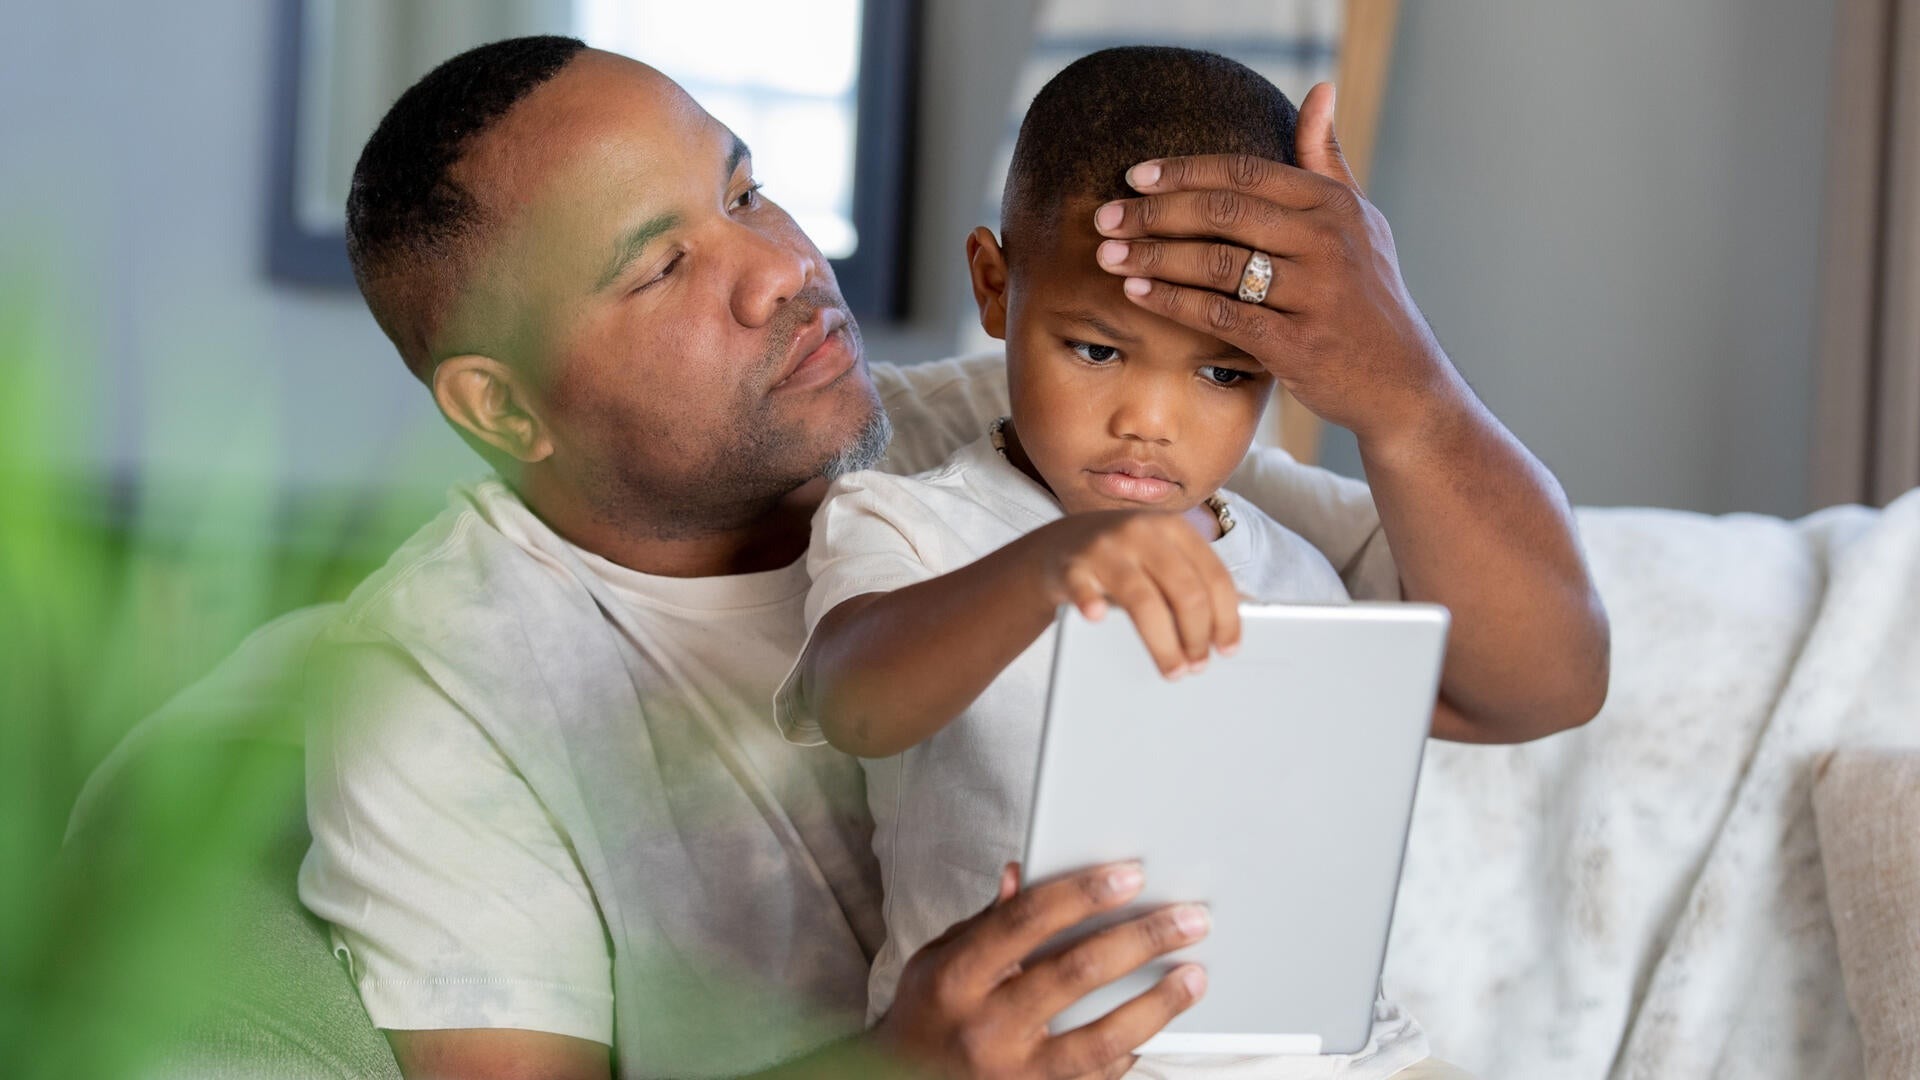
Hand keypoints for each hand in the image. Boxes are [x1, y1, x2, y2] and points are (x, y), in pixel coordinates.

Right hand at [873, 862, 1208, 1079]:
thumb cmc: (928, 1014)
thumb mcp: (939, 957)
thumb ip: (989, 921)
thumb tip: (1025, 875)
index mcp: (956, 976)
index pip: (1028, 920)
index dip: (1083, 892)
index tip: (1130, 874)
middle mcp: (985, 1026)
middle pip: (1077, 971)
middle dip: (1141, 940)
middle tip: (1189, 920)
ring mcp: (1013, 1072)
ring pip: (1100, 1038)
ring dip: (1156, 1004)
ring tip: (1194, 977)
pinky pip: (1095, 1078)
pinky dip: (1130, 1051)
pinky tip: (1156, 1027)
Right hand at [1028, 510, 1241, 676]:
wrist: (1059, 546)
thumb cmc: (1121, 558)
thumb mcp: (1161, 556)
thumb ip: (1192, 579)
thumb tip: (1230, 626)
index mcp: (1173, 529)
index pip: (1213, 576)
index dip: (1226, 618)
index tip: (1227, 649)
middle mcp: (1142, 532)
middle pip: (1185, 591)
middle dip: (1197, 635)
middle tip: (1198, 665)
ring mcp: (1105, 548)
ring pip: (1143, 600)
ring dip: (1163, 643)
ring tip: (1173, 670)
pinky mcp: (1071, 565)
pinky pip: (1083, 588)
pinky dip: (1091, 603)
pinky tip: (1098, 618)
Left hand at [1089, 82, 1462, 446]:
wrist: (1401, 381)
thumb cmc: (1367, 294)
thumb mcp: (1358, 219)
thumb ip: (1326, 158)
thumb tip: (1318, 89)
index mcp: (1334, 205)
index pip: (1244, 173)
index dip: (1183, 171)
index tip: (1135, 177)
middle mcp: (1328, 242)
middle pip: (1222, 212)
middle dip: (1153, 213)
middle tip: (1105, 217)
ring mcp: (1314, 294)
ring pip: (1216, 263)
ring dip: (1153, 256)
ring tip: (1108, 254)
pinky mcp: (1297, 345)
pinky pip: (1219, 315)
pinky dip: (1172, 301)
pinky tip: (1137, 292)